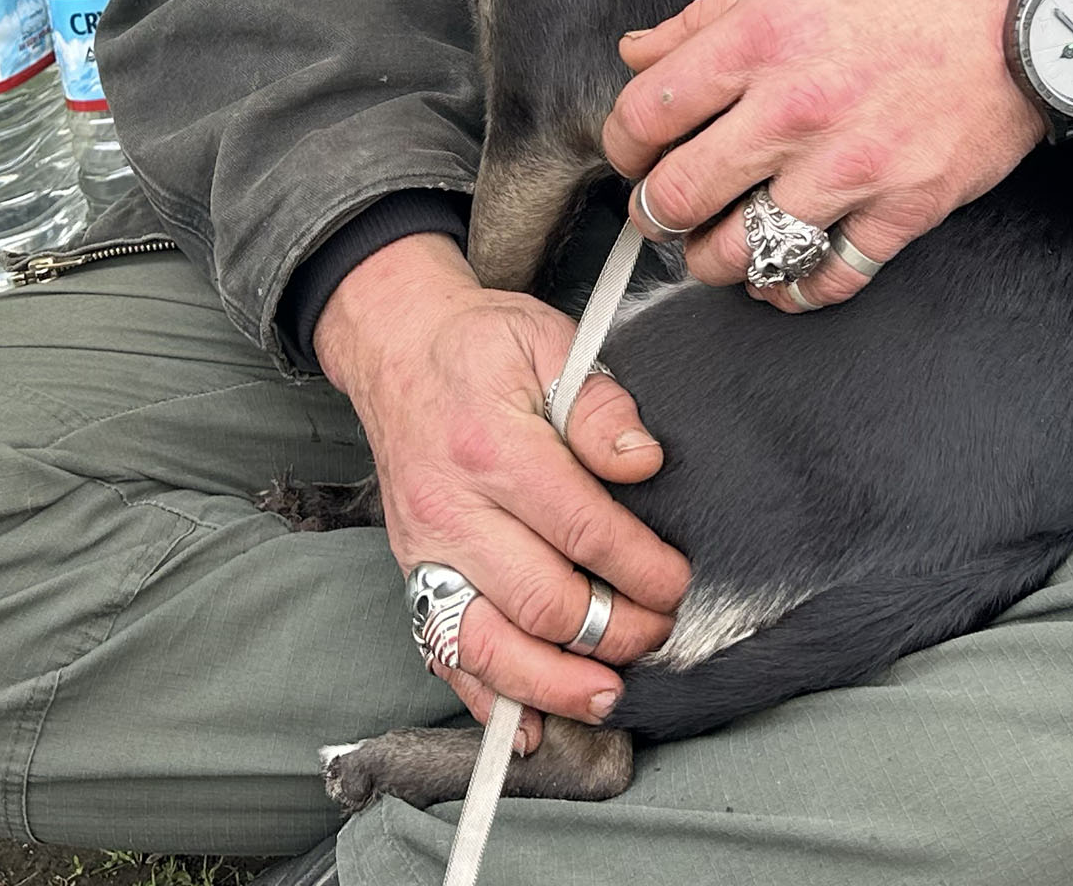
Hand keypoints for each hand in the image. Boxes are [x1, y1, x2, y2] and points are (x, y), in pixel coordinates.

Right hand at [313, 232, 687, 727]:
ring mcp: (425, 552)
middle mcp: (452, 510)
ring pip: (488, 646)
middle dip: (614, 632)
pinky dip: (485, 702)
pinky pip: (443, 655)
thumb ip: (600, 404)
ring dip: (554, 684)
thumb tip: (644, 462)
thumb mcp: (549, 343)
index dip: (641, 568)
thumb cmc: (480, 347)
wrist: (395, 347)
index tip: (677, 581)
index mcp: (493, 447)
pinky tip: (527, 728)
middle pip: (541, 601)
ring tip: (607, 696)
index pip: (582, 530)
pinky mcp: (413, 576)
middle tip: (658, 630)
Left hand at [602, 0, 1072, 312]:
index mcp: (761, 38)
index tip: (631, 152)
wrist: (1024, 13)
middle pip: (680, 193)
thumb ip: (705, 16)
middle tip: (659, 212)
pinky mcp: (902, 209)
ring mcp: (851, 167)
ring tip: (710, 250)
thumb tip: (636, 54)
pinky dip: (792, 290)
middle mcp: (796, 108)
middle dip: (653, 213)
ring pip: (743, 249)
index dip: (622, 144)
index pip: (647, 113)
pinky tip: (777, 280)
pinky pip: (827, 276)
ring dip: (712, 261)